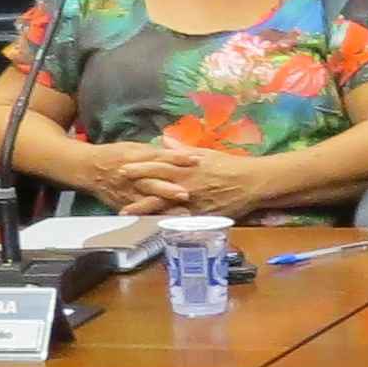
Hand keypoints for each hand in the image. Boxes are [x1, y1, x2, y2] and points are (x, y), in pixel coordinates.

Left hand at [101, 142, 272, 216]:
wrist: (252, 182)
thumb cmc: (230, 166)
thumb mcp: (205, 153)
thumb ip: (182, 149)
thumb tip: (164, 139)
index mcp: (187, 167)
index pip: (158, 166)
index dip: (139, 167)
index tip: (121, 168)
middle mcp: (186, 184)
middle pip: (156, 186)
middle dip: (134, 188)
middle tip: (115, 191)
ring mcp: (193, 201)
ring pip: (164, 206)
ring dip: (143, 209)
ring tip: (125, 212)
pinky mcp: (201, 215)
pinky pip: (180, 220)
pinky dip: (165, 223)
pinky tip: (151, 227)